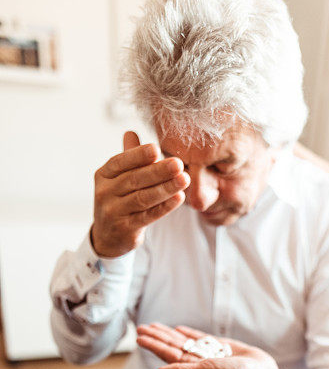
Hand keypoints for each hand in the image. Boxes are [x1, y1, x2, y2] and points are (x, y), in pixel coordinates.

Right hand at [91, 131, 189, 257]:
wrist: (108, 237)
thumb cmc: (119, 200)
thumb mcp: (119, 179)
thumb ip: (128, 159)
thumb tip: (130, 132)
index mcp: (103, 175)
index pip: (120, 161)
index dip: (138, 155)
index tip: (156, 148)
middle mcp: (105, 192)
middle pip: (134, 179)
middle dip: (158, 171)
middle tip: (178, 164)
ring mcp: (113, 212)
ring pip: (142, 198)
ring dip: (165, 188)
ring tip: (184, 179)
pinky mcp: (125, 229)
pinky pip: (148, 216)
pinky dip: (165, 207)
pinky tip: (179, 198)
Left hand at [136, 323, 281, 368]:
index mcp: (192, 367)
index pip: (167, 353)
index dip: (153, 344)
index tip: (139, 335)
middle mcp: (198, 361)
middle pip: (173, 345)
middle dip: (157, 336)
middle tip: (141, 326)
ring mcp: (210, 354)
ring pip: (185, 341)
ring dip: (170, 334)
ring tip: (156, 326)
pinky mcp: (222, 348)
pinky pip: (202, 339)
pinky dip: (190, 333)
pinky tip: (180, 328)